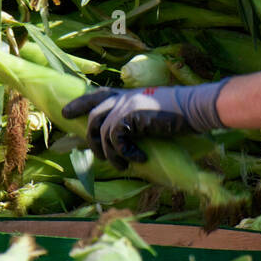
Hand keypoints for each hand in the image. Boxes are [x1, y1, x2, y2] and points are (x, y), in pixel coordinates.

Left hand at [63, 79, 228, 168]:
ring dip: (111, 155)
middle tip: (103, 159)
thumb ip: (137, 121)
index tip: (66, 113)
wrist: (195, 107)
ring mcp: (125, 105)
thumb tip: (126, 139)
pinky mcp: (130, 116)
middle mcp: (123, 98)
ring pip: (102, 133)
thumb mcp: (153, 115)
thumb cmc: (181, 114)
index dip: (80, 104)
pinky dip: (126, 153)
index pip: (97, 95)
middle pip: (93, 118)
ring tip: (123, 165)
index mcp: (128, 94)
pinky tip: (140, 159)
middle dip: (92, 141)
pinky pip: (116, 140)